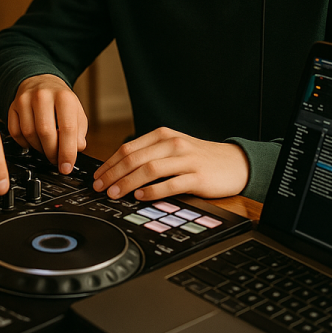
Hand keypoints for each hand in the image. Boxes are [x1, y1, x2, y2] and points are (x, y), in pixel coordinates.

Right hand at [8, 74, 87, 174]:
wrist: (41, 82)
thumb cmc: (60, 100)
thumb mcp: (76, 112)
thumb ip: (79, 131)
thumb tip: (76, 148)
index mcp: (64, 97)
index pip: (67, 128)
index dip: (67, 152)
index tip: (66, 167)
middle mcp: (43, 95)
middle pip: (45, 132)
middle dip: (51, 153)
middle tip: (56, 160)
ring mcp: (25, 100)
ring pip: (29, 134)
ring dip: (38, 148)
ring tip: (46, 148)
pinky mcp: (12, 106)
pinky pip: (15, 132)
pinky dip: (24, 143)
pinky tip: (32, 141)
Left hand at [92, 127, 248, 199]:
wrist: (234, 162)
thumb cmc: (198, 157)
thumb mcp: (173, 148)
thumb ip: (150, 154)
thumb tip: (119, 168)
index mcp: (162, 135)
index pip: (128, 148)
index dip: (110, 163)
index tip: (98, 176)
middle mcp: (172, 144)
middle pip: (135, 158)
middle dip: (113, 174)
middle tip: (100, 187)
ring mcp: (185, 160)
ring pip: (149, 169)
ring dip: (128, 182)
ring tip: (115, 193)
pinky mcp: (197, 176)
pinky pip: (171, 183)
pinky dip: (153, 190)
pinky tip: (141, 197)